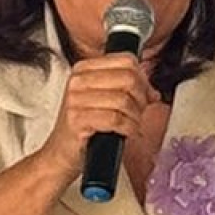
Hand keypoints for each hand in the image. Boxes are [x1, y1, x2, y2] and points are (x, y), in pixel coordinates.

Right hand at [40, 50, 154, 184]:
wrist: (61, 153)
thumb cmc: (84, 128)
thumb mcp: (105, 101)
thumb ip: (128, 90)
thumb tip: (152, 92)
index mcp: (84, 69)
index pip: (126, 61)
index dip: (143, 79)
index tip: (145, 95)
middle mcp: (78, 81)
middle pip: (128, 78)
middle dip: (141, 98)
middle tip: (140, 112)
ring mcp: (75, 99)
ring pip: (123, 100)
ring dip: (135, 116)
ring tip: (132, 124)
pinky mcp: (77, 119)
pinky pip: (115, 119)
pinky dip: (128, 127)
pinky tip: (126, 132)